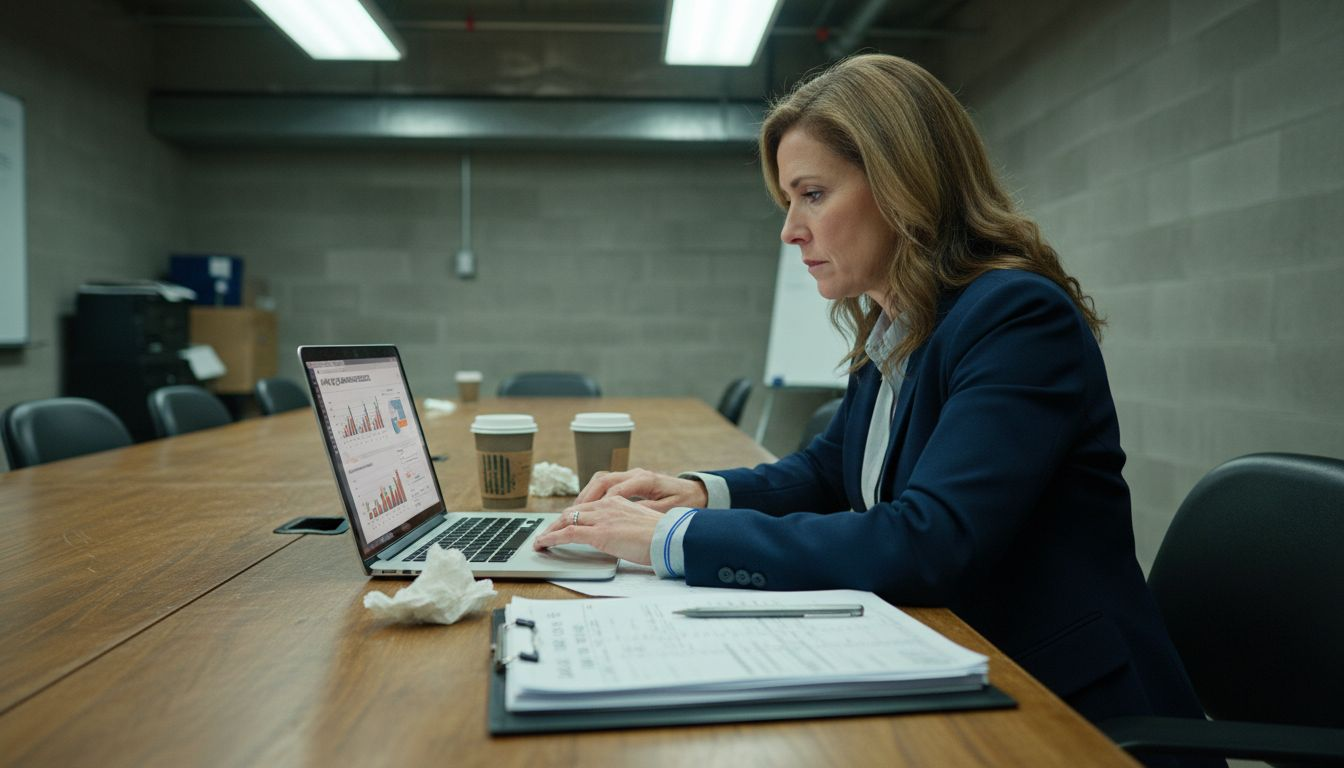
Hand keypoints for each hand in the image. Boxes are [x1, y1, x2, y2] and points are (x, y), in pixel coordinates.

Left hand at [533, 496, 663, 564]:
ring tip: (541, 540)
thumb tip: (618, 535)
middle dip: (557, 522)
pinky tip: (543, 545)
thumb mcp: (641, 524)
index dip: (572, 516)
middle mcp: (607, 505)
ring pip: (566, 520)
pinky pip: (568, 534)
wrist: (670, 538)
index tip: (563, 523)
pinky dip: (551, 538)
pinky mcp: (599, 533)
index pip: (587, 506)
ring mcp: (602, 518)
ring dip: (550, 531)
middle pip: (573, 511)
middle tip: (546, 533)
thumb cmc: (662, 535)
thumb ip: (626, 524)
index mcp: (618, 501)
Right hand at [575, 467, 708, 511]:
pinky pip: (607, 485)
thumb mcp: (668, 509)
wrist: (697, 493)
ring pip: (601, 480)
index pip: (614, 489)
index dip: (598, 503)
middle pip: (602, 480)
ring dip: (587, 495)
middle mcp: (635, 474)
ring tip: (575, 512)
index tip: (587, 517)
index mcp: (644, 479)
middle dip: (585, 497)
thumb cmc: (685, 501)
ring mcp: (632, 476)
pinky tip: (588, 508)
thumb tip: (626, 512)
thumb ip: (647, 509)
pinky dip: (594, 495)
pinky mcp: (631, 482)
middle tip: (571, 514)